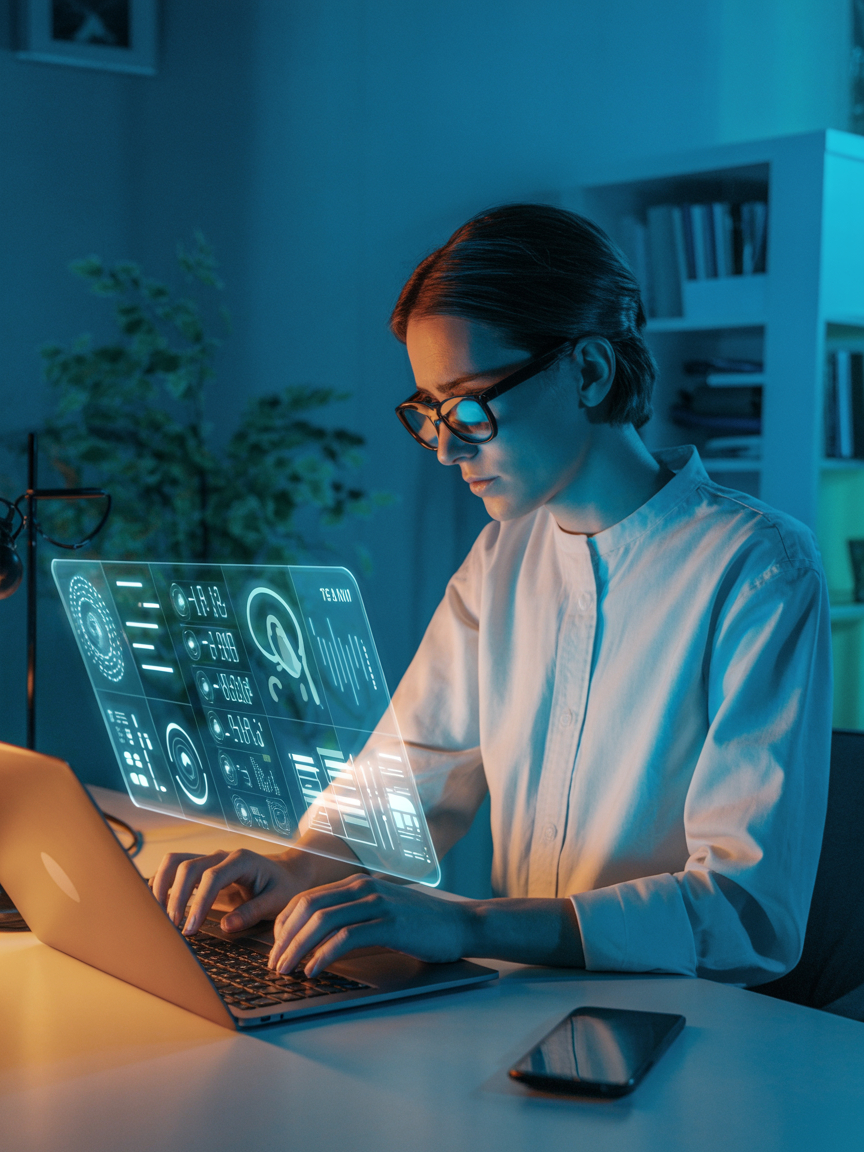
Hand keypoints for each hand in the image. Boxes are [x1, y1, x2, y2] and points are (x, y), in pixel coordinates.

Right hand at [151, 847, 328, 935]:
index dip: (198, 903)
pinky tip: (158, 904)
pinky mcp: (203, 870)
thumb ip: (252, 912)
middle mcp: (221, 856)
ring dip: (162, 885)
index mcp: (241, 861)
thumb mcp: (277, 900)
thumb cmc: (284, 886)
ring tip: (158, 915)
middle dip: (176, 897)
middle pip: (187, 867)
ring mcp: (210, 861)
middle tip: (173, 927)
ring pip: (175, 862)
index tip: (190, 928)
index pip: (212, 877)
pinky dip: (163, 883)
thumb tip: (226, 926)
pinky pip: (176, 869)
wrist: (288, 873)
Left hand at [269, 875, 470, 975]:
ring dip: (298, 948)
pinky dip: (324, 954)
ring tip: (287, 970)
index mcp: (358, 883)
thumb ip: (354, 915)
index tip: (276, 948)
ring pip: (323, 921)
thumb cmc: (422, 924)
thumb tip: (319, 939)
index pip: (307, 898)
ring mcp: (377, 903)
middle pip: (308, 907)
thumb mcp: (382, 912)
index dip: (285, 924)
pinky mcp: (390, 924)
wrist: (461, 924)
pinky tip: (314, 970)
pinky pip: (347, 937)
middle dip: (284, 937)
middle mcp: (364, 888)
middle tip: (273, 964)